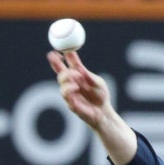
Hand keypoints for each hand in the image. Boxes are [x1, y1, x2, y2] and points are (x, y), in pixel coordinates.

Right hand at [47, 50, 136, 164]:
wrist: (105, 113)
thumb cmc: (101, 97)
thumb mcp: (98, 83)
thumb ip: (89, 76)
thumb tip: (79, 67)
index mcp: (76, 76)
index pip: (65, 64)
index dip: (59, 57)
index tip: (58, 51)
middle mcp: (71, 84)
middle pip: (59, 72)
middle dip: (58, 64)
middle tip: (63, 59)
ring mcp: (70, 94)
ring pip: (61, 83)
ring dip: (67, 77)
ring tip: (77, 77)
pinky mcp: (72, 104)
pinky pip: (66, 95)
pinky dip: (69, 88)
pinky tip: (76, 87)